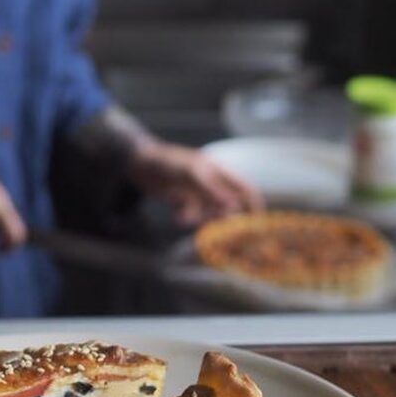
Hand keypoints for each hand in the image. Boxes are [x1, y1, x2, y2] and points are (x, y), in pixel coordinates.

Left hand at [126, 140, 262, 226]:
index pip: (246, 190)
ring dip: (203, 219)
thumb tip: (235, 207)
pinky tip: (178, 217)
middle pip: (230, 205)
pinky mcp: (184, 202)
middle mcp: (213, 184)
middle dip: (228, 219)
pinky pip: (193, 215)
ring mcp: (199, 193)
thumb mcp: (192, 172)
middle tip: (225, 236)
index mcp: (220, 172)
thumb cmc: (168, 160)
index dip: (254, 206)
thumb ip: (212, 189)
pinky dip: (188, 218)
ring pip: (210, 213)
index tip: (256, 226)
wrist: (139, 162)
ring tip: (189, 218)